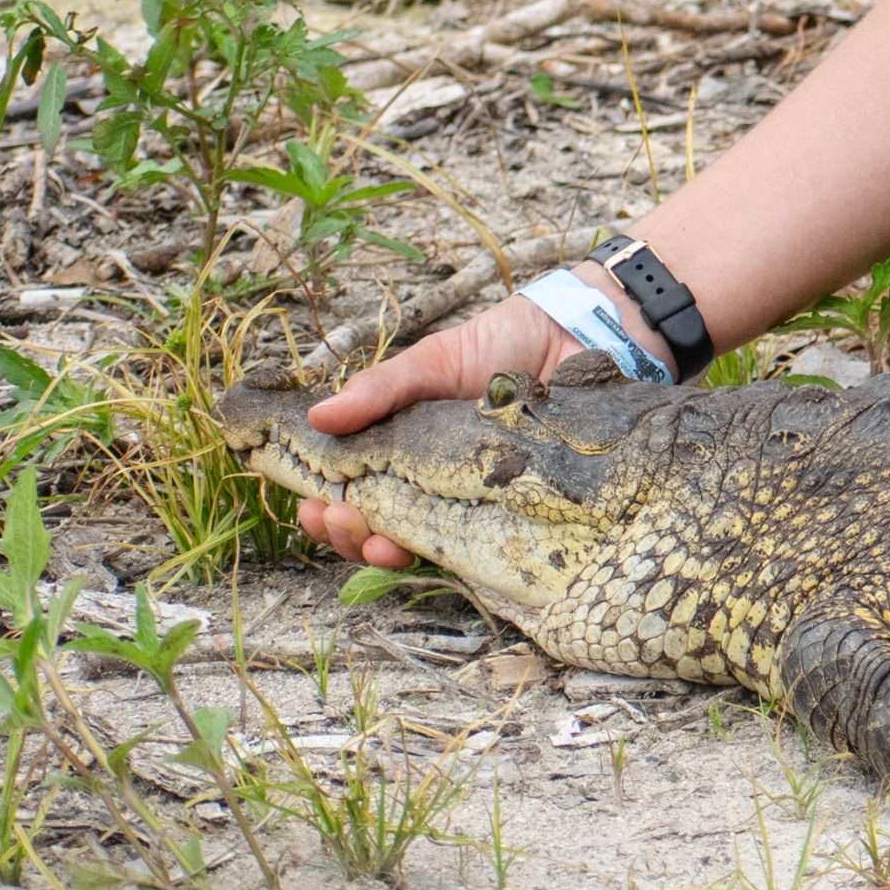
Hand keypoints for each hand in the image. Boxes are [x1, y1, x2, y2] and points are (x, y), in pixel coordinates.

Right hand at [293, 275, 654, 565]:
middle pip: (378, 527)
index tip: (310, 506)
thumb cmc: (503, 344)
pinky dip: (449, 552)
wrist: (579, 337)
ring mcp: (476, 502)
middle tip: (338, 519)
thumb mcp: (434, 360)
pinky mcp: (518, 513)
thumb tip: (317, 417)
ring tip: (376, 541)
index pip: (355, 491)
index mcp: (405, 448)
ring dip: (385, 550)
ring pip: (421, 544)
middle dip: (349, 535)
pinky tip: (427, 548)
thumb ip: (383, 389)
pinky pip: (479, 545)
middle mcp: (435, 482)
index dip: (327, 507)